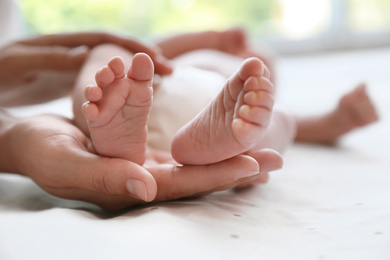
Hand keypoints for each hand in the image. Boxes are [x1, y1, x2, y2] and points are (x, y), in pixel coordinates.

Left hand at [0, 32, 172, 105]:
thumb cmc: (1, 74)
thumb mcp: (21, 63)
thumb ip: (51, 58)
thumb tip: (86, 54)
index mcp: (65, 44)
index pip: (107, 39)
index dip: (132, 46)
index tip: (156, 58)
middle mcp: (75, 53)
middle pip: (117, 50)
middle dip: (143, 57)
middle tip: (168, 69)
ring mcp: (75, 68)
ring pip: (114, 67)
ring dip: (136, 73)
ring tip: (159, 81)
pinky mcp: (73, 83)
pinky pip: (105, 83)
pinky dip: (123, 87)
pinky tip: (134, 96)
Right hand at [3, 114, 281, 210]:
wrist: (33, 141)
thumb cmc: (46, 156)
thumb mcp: (71, 166)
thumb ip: (108, 177)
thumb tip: (148, 188)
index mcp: (133, 188)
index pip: (185, 184)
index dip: (219, 174)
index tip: (254, 164)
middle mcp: (146, 180)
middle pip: (199, 174)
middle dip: (237, 165)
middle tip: (275, 156)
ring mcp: (146, 166)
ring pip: (195, 160)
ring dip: (227, 151)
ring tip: (260, 142)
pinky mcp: (142, 151)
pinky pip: (180, 148)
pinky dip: (204, 143)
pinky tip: (225, 136)